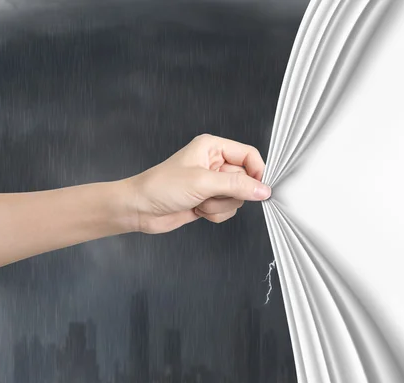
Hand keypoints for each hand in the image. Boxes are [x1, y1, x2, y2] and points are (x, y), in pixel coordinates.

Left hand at [125, 133, 271, 233]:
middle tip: (210, 194)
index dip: (257, 172)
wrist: (140, 209)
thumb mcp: (203, 182)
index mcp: (213, 147)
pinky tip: (197, 210)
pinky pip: (227, 211)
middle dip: (229, 194)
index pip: (249, 155)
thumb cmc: (161, 186)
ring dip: (220, 206)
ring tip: (200, 202)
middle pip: (245, 180)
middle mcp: (214, 164)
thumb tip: (263, 190)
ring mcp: (211, 184)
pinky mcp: (208, 200)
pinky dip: (215, 214)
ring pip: (236, 198)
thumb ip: (237, 186)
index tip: (258, 189)